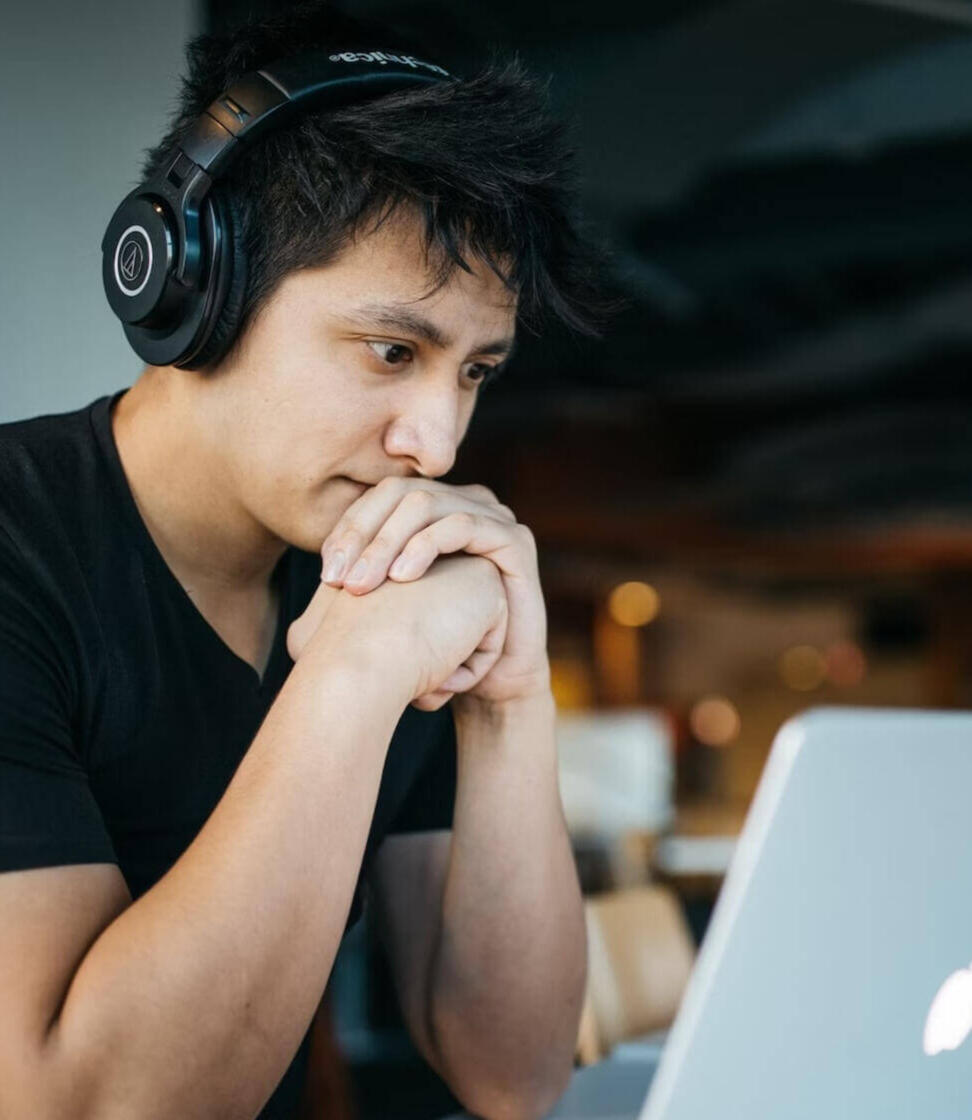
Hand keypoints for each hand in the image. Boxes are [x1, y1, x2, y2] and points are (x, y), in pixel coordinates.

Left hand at [319, 477, 549, 705]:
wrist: (491, 682)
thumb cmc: (438, 644)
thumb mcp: (392, 605)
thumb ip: (365, 573)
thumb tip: (323, 563)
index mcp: (435, 510)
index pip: (380, 497)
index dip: (349, 528)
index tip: (326, 573)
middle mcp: (464, 504)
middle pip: (400, 493)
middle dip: (363, 534)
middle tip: (338, 580)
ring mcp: (493, 517)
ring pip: (427, 504)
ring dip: (387, 542)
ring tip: (363, 584)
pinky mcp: (515, 539)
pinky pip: (463, 525)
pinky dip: (426, 546)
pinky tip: (402, 577)